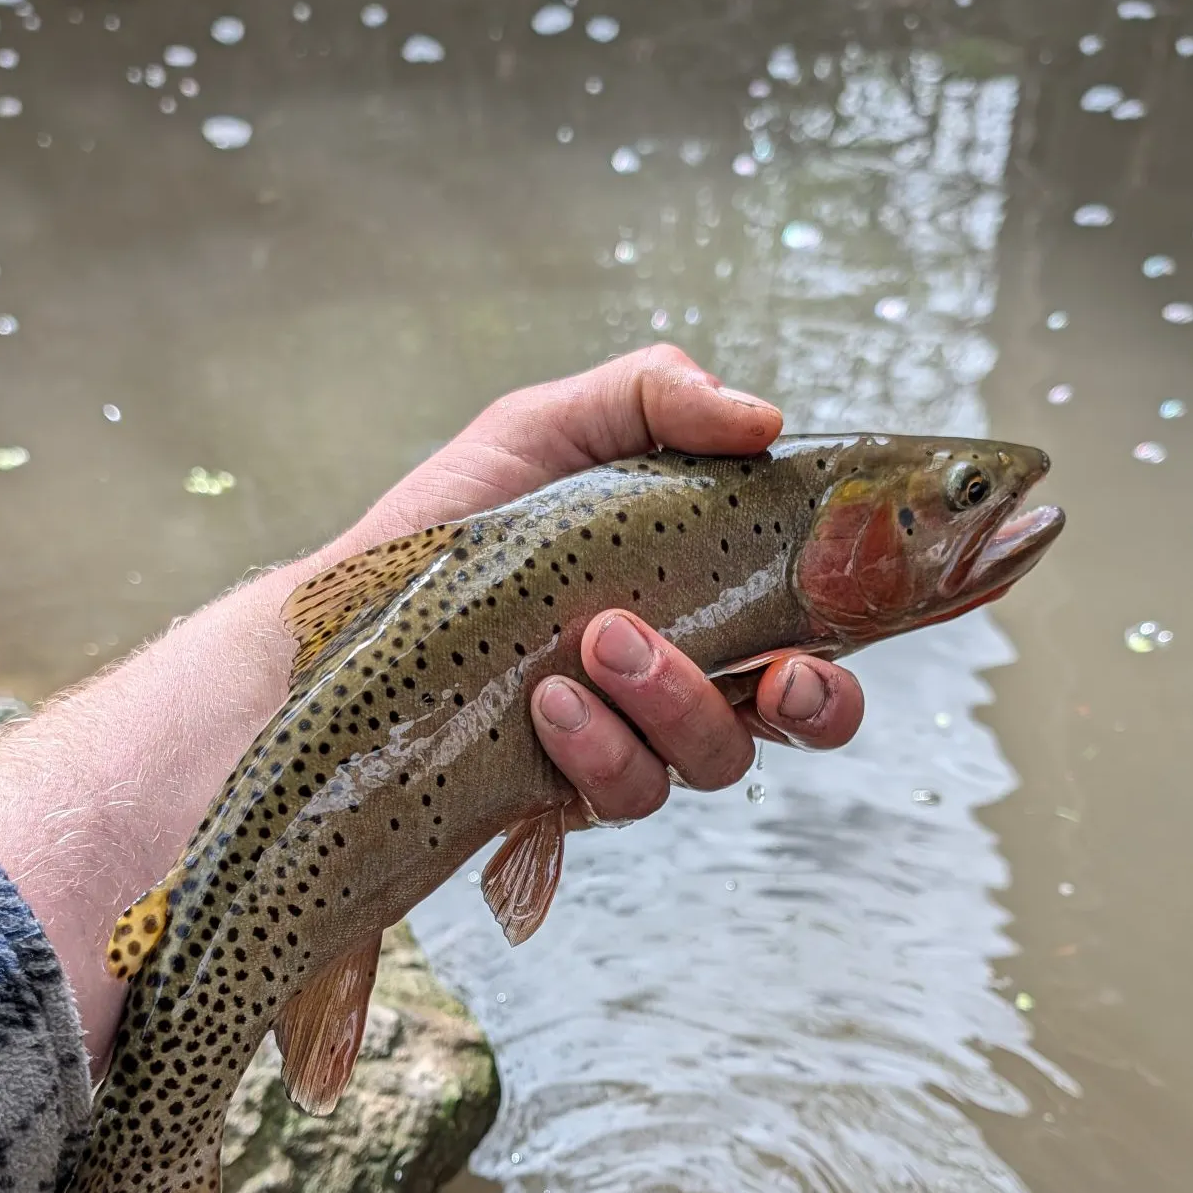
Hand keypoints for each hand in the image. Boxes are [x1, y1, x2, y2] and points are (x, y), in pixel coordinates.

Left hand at [0, 345, 861, 1074]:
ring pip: (714, 760)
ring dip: (677, 705)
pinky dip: (601, 749)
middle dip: (810, 703)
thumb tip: (766, 419)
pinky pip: (625, 795)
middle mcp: (679, 678)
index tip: (838, 628)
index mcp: (698, 592)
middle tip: (778, 674)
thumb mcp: (546, 426)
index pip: (811, 627)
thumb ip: (655, 396)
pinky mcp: (569, 795)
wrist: (343, 616)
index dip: (850, 641)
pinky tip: (546, 704)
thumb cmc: (454, 526)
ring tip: (598, 643)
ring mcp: (627, 741)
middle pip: (795, 717)